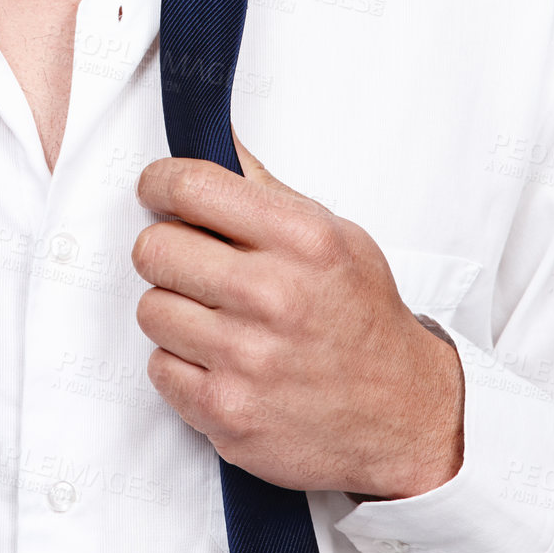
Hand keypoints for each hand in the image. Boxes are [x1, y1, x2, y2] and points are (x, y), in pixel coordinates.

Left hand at [131, 131, 464, 498]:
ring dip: (174, 312)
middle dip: (166, 252)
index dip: (159, 183)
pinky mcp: (227, 413)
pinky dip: (181, 366)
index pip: (190, 187)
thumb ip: (267, 189)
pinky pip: (158, 368)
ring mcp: (246, 359)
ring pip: (149, 309)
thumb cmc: (363, 319)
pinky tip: (221, 363)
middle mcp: (272, 296)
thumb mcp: (336, 234)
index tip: (157, 190)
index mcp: (301, 240)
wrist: (404, 414)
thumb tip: (218, 138)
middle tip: (193, 265)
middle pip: (154, 248)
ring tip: (216, 320)